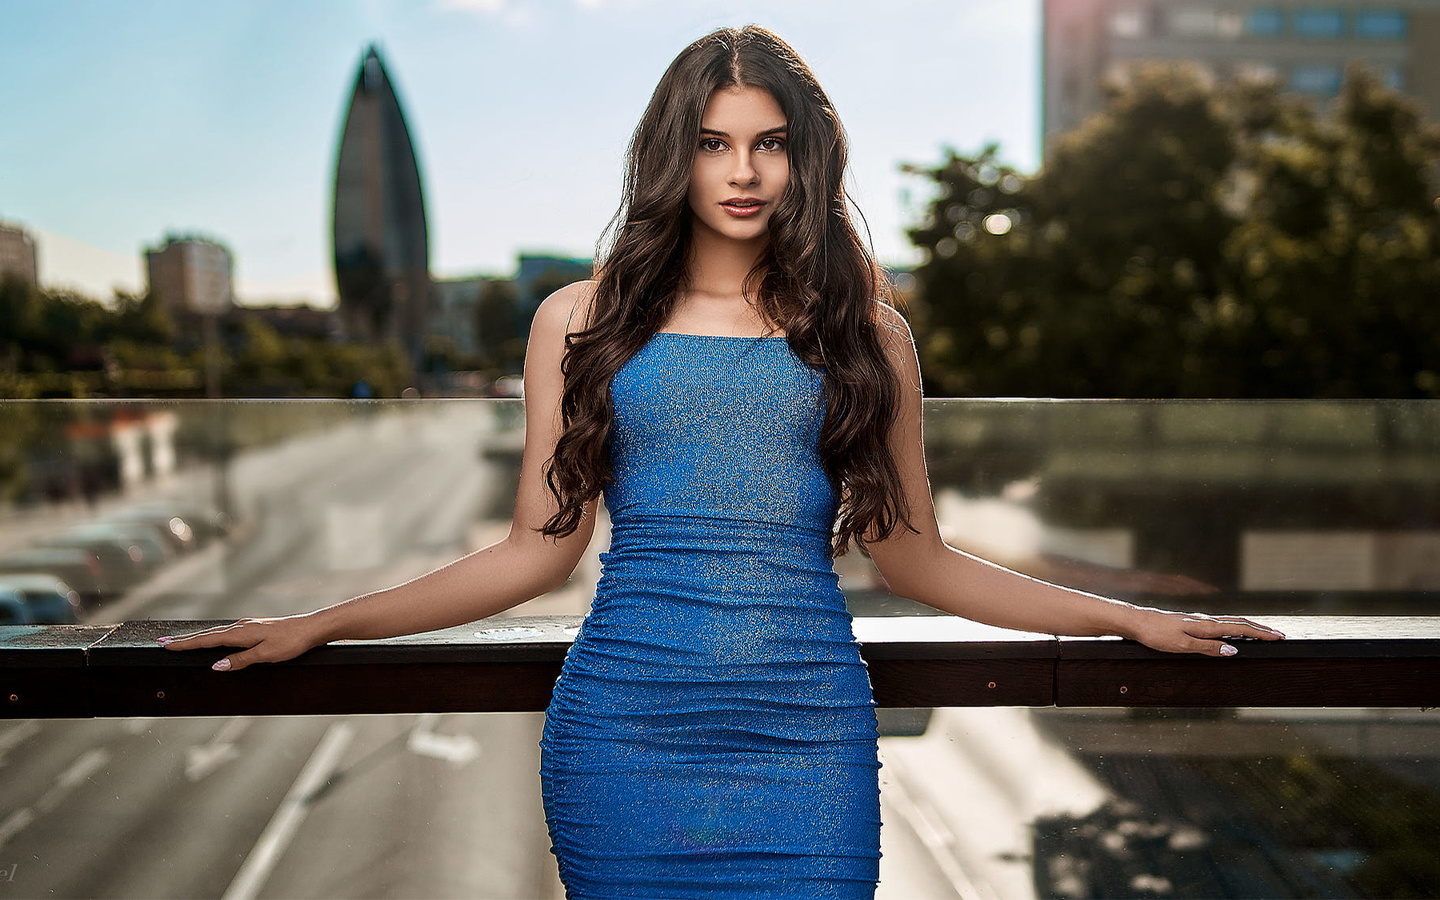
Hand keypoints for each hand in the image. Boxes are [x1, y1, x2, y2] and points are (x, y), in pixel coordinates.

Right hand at [155, 614, 327, 671]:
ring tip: (182, 642)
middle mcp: (242, 626)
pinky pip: (227, 632)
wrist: (312, 628)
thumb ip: (240, 660)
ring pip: (217, 632)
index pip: (206, 640)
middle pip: (207, 634)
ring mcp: (248, 626)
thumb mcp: (266, 655)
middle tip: (164, 643)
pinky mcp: (255, 628)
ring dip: (198, 637)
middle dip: (185, 640)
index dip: (185, 644)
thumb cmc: (292, 642)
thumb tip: (216, 666)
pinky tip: (213, 639)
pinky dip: (213, 635)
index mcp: (241, 633)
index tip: (165, 646)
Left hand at [1125, 607, 1284, 656]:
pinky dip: (1234, 626)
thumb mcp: (1182, 645)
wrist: (1136, 621)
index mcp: (1206, 625)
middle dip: (1260, 629)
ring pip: (1230, 621)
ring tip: (1262, 632)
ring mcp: (1198, 620)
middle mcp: (1205, 620)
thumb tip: (1233, 651)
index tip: (1279, 637)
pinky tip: (1232, 630)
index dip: (1261, 634)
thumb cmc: (1156, 634)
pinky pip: (1220, 623)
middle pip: (1239, 622)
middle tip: (1279, 635)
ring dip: (1248, 626)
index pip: (1240, 629)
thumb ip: (1208, 647)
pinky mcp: (1191, 622)